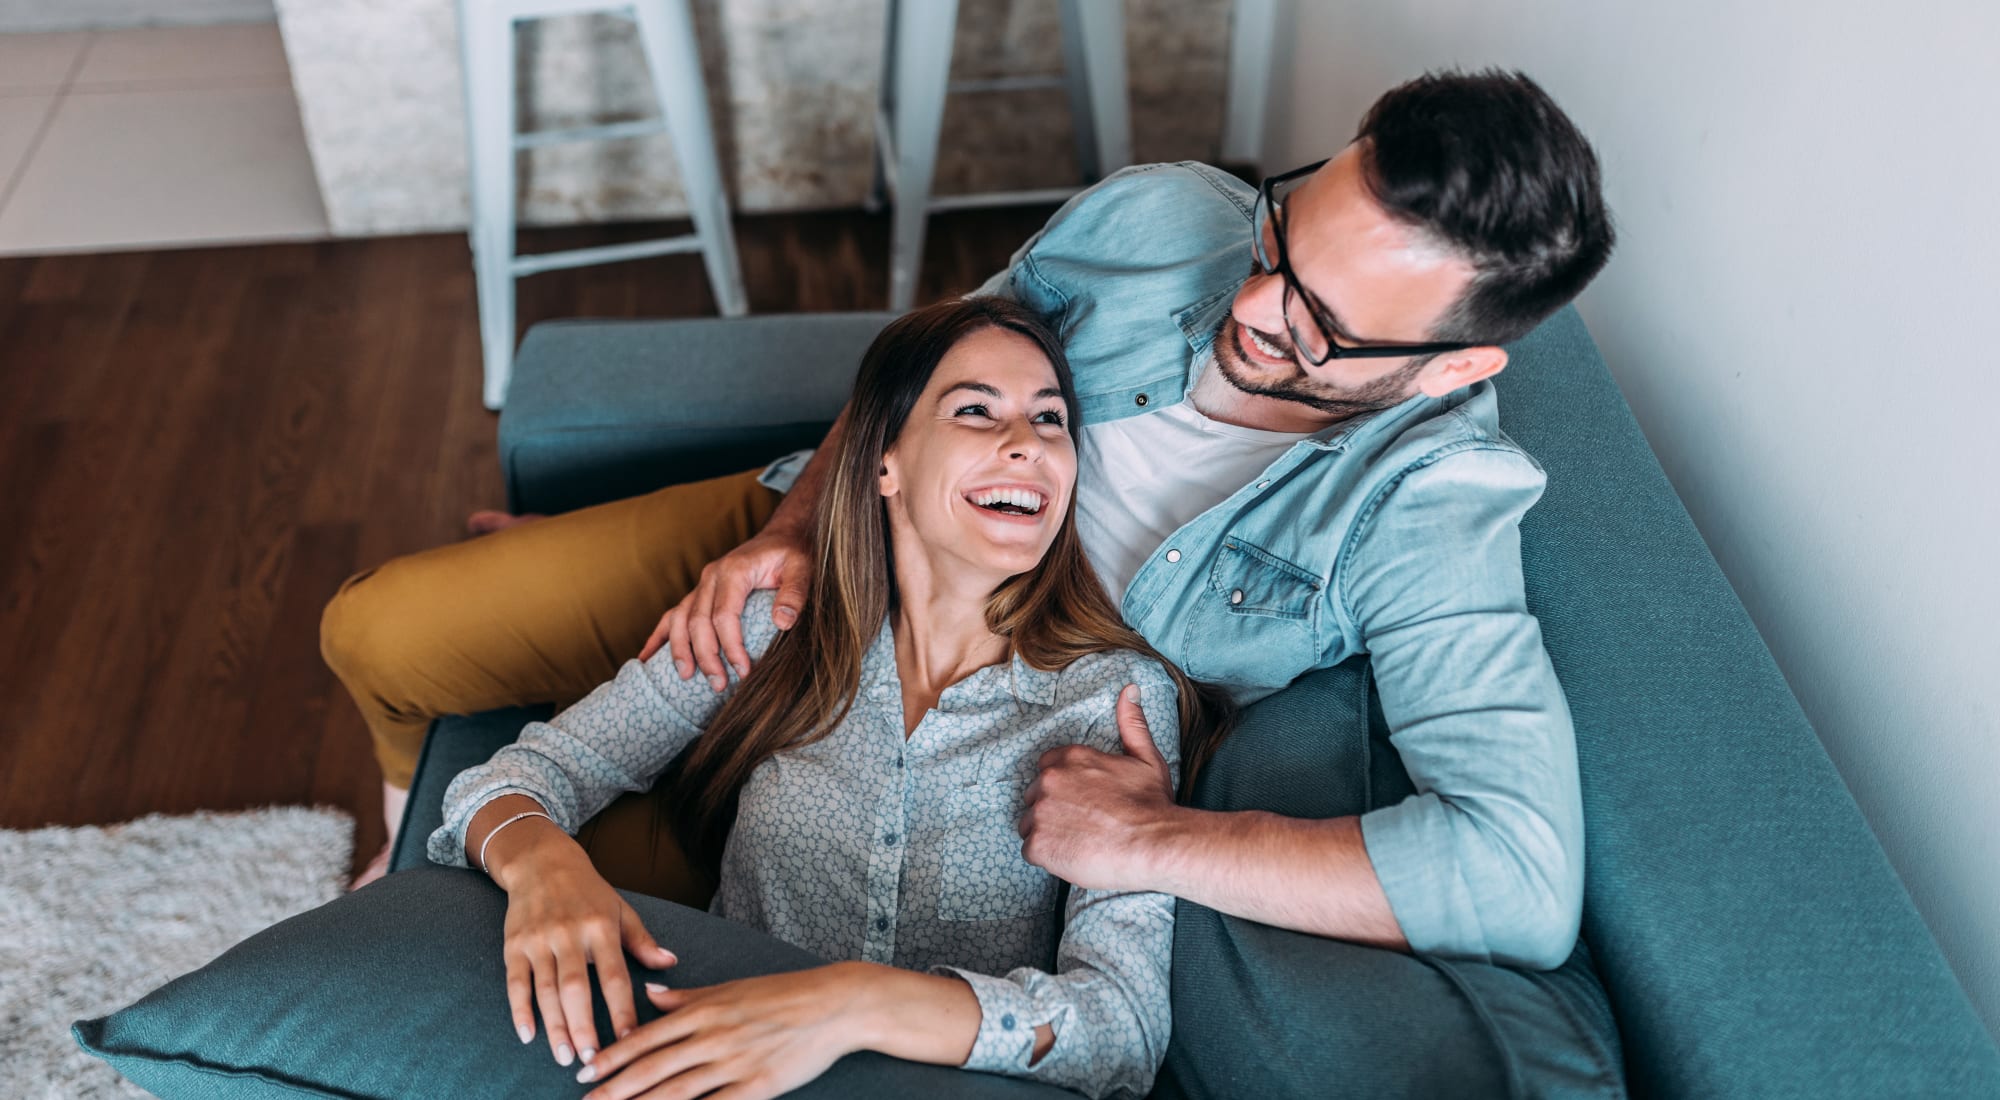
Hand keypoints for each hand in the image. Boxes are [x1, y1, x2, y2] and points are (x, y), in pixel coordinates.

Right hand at [499, 839, 679, 1068]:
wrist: (541, 861)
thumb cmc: (587, 892)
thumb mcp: (620, 910)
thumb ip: (642, 940)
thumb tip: (670, 963)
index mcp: (601, 928)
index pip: (615, 976)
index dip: (622, 1010)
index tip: (629, 1040)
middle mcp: (570, 934)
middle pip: (576, 988)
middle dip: (583, 1026)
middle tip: (590, 1059)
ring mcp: (540, 940)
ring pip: (546, 990)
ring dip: (554, 1026)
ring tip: (564, 1056)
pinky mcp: (514, 944)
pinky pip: (516, 982)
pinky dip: (519, 1010)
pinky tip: (527, 1035)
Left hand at [577, 964, 865, 1099]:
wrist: (834, 1004)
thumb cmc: (783, 994)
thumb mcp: (731, 987)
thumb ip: (687, 997)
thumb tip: (649, 993)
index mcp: (704, 1010)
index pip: (646, 1037)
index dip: (612, 1056)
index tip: (583, 1070)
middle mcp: (712, 1036)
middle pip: (651, 1068)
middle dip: (613, 1088)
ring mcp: (734, 1062)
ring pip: (676, 1091)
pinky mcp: (757, 1086)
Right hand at [639, 526, 811, 690]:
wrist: (781, 537)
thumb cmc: (792, 554)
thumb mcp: (802, 569)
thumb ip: (794, 594)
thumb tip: (783, 623)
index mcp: (733, 571)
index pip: (724, 616)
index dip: (730, 647)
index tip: (744, 671)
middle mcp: (711, 577)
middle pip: (697, 622)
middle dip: (706, 656)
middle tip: (718, 684)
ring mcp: (701, 585)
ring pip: (679, 619)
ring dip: (680, 649)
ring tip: (686, 677)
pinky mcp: (699, 593)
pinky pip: (672, 615)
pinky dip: (659, 637)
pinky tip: (648, 658)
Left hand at [1019, 683, 1181, 891]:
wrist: (1154, 844)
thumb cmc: (1152, 804)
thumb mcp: (1145, 757)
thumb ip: (1131, 723)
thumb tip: (1130, 690)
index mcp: (1070, 758)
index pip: (1046, 768)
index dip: (1063, 787)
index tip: (1081, 801)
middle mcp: (1050, 781)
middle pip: (1035, 796)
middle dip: (1053, 810)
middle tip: (1083, 824)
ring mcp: (1041, 813)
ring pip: (1030, 824)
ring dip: (1048, 834)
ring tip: (1079, 842)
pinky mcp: (1038, 844)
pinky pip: (1030, 851)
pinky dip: (1048, 857)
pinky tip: (1073, 856)